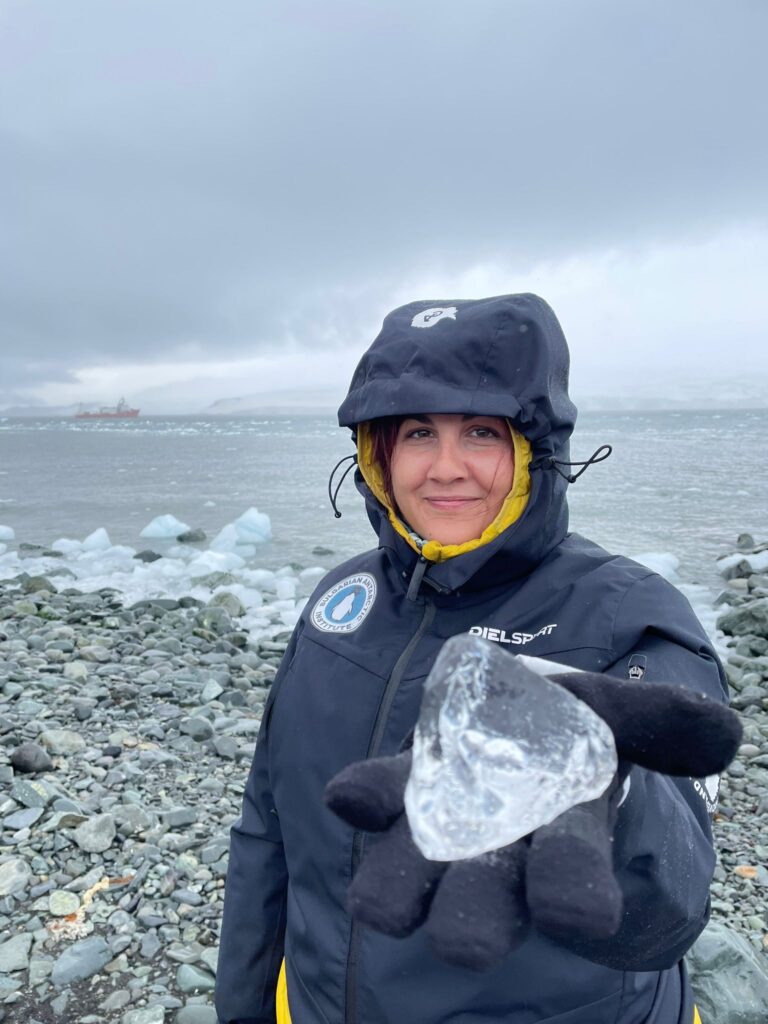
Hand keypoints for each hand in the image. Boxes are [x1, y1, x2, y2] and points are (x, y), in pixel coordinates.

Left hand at [325, 661, 740, 970]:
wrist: (519, 715)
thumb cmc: (578, 728)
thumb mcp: (621, 715)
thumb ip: (662, 724)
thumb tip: (725, 733)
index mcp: (565, 839)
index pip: (571, 881)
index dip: (573, 893)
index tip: (576, 912)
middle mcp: (501, 850)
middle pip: (488, 898)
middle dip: (478, 920)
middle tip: (466, 943)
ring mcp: (443, 824)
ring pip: (420, 871)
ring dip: (400, 887)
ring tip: (379, 907)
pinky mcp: (402, 787)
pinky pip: (381, 795)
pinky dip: (366, 796)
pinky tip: (350, 796)